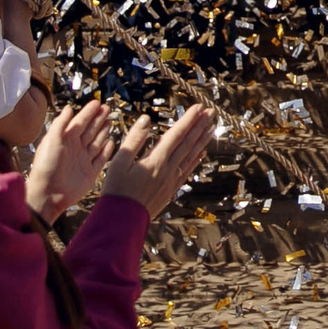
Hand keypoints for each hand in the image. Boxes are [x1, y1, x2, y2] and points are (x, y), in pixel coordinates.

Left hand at [25, 98, 115, 223]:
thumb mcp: (51, 141)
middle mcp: (76, 148)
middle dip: (98, 119)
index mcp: (66, 139)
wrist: (49, 194)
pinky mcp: (90, 173)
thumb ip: (60, 124)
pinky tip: (111, 143)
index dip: (89, 112)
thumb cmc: (47, 166)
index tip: (97, 102)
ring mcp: (84, 160)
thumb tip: (69, 107)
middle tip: (107, 108)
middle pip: (90, 130)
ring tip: (110, 121)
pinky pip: (101, 159)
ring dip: (103, 132)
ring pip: (97, 142)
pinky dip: (106, 151)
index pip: (80, 122)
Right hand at [98, 104, 217, 218]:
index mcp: (155, 161)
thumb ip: (134, 140)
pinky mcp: (170, 190)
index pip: (176, 135)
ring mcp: (171, 180)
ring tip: (211, 128)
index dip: (188, 120)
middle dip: (200, 126)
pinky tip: (201, 153)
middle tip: (211, 112)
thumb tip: (145, 120)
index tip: (198, 107)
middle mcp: (168, 170)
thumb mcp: (118, 162)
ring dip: (201, 140)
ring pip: (191, 156)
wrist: (122, 221)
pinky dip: (196, 160)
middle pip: (188, 144)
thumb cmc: (116, 190)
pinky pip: (187, 170)